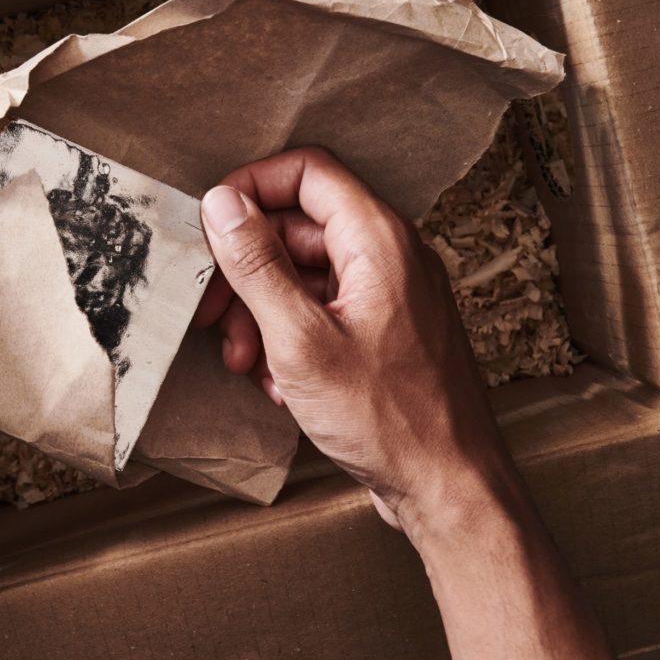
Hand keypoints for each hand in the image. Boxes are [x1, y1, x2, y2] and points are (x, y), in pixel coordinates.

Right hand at [197, 148, 626, 659]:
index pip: (306, 171)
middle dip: (246, 269)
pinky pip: (323, 312)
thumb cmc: (389, 418)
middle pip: (297, 227)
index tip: (210, 225)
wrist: (449, 487)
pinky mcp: (384, 333)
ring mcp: (389, 295)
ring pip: (304, 275)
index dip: (250, 187)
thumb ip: (256, 265)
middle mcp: (389, 256)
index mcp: (378, 240)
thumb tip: (221, 203)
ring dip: (261, 311)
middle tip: (212, 313)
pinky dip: (290, 338)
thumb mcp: (300, 339)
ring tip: (244, 360)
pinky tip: (280, 382)